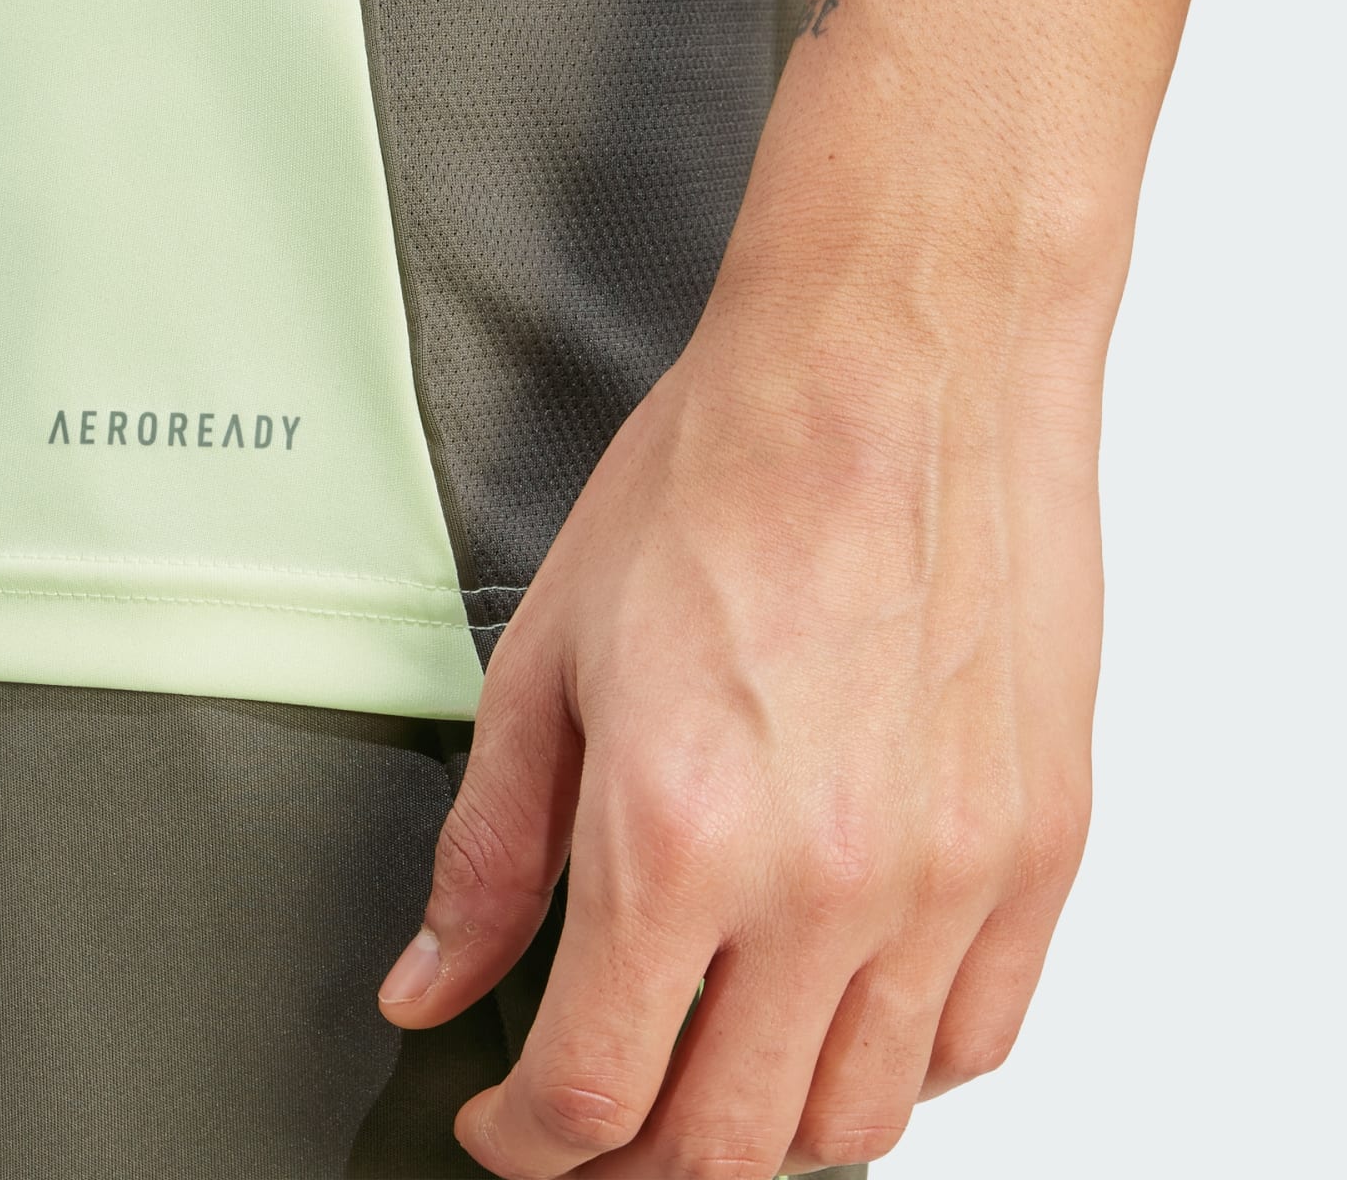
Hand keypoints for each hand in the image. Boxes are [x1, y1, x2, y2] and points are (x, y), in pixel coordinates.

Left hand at [377, 253, 1104, 1177]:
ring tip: (706, 1061)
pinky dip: (891, 1066)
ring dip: (760, 1128)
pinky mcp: (1039, 848)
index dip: (528, 1145)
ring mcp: (949, 878)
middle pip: (725, 1146)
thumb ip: (490, 850)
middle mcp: (826, 883)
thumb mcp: (548, 657)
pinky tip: (832, 1008)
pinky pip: (973, 1039)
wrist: (888, 371)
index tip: (506, 1129)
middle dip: (629, 1161)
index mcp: (678, 836)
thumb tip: (434, 982)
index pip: (594, 1094)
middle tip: (590, 1116)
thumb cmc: (720, 475)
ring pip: (855, 1120)